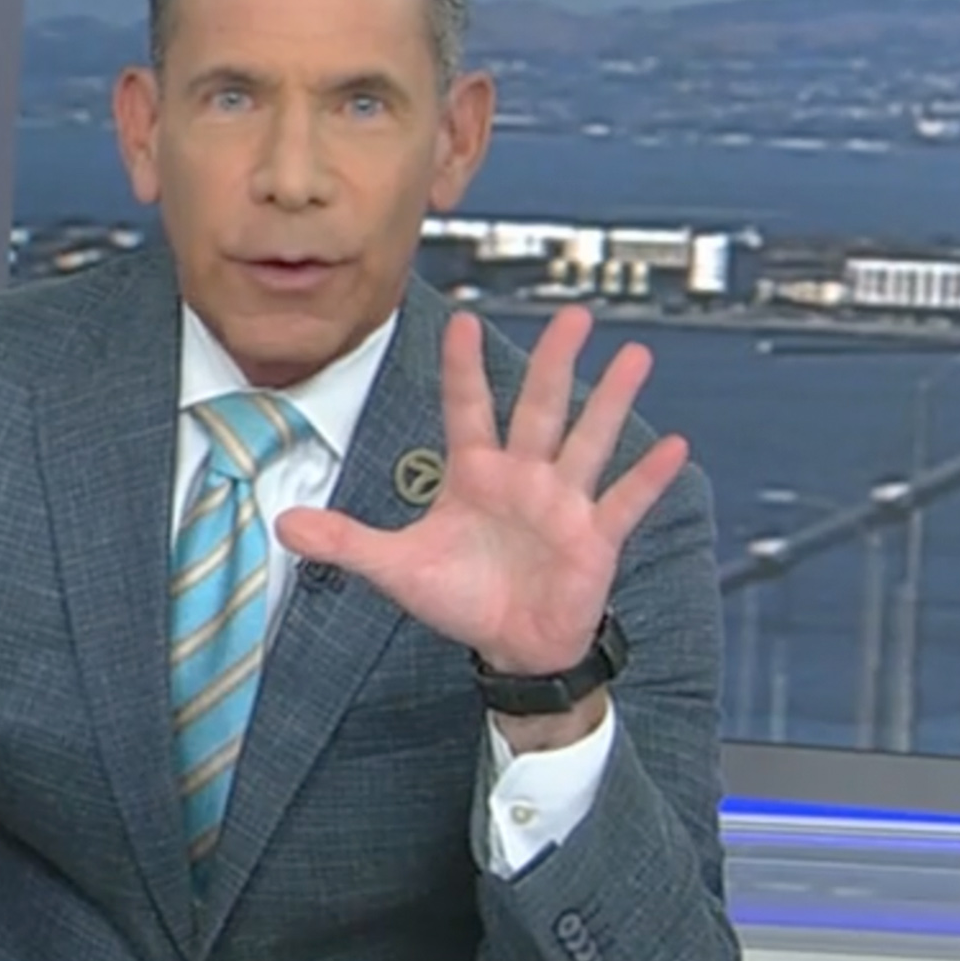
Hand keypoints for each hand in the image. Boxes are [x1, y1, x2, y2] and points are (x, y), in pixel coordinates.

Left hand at [275, 306, 687, 679]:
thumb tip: (284, 523)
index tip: (461, 321)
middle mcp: (522, 477)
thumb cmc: (459, 598)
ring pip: (587, 439)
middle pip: (538, 407)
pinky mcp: (594, 538)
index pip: (467, 408)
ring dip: (612, 399)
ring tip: (634, 354)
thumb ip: (344, 541)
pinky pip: (624, 500)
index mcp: (474, 473)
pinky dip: (648, 476)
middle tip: (573, 313)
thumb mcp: (395, 568)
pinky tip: (674, 444)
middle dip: (553, 361)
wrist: (508, 647)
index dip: (464, 368)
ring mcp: (562, 503)